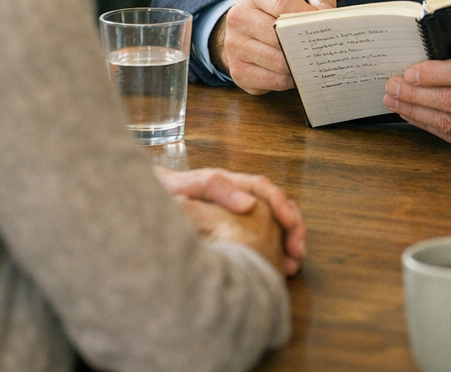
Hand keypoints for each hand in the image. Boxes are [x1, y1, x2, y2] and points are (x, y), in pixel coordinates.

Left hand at [155, 166, 306, 274]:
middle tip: (298, 251)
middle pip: (277, 205)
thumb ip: (218, 191)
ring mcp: (239, 212)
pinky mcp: (236, 229)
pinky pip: (262, 236)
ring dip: (288, 240)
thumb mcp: (189, 189)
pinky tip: (277, 267)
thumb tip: (249, 204)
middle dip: (293, 227)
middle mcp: (240, 195)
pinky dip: (274, 250)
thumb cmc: (168, 193)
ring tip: (293, 263)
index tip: (290, 223)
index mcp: (231, 183)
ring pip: (274, 222)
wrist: (151, 199)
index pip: (265, 188)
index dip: (280, 205)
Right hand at [212, 0, 335, 93]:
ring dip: (297, 64)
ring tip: (312, 62)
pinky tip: (297, 74)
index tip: (322, 22)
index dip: (305, 14)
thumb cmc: (277, 12)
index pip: (282, 3)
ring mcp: (235, 46)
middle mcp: (239, 18)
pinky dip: (288, 80)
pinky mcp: (238, 71)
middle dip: (302, 43)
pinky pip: (271, 80)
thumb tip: (325, 11)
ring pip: (276, 61)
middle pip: (277, 34)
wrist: (245, 30)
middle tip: (320, 48)